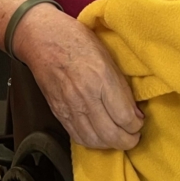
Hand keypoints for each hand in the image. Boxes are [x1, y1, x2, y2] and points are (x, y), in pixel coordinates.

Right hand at [13, 4, 143, 149]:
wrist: (40, 36)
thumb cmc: (74, 38)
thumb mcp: (106, 54)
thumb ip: (120, 84)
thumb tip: (133, 110)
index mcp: (101, 77)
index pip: (125, 117)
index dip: (137, 124)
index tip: (139, 120)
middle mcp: (85, 95)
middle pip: (111, 134)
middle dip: (128, 140)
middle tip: (133, 135)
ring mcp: (69, 105)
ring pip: (94, 140)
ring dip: (110, 144)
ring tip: (118, 137)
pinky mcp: (57, 110)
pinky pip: (77, 136)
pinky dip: (92, 142)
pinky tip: (98, 136)